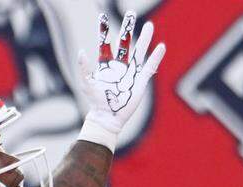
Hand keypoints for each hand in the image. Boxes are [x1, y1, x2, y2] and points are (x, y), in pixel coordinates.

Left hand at [76, 11, 165, 149]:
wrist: (108, 116)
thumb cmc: (96, 101)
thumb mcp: (87, 84)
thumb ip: (84, 68)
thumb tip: (82, 51)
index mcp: (106, 64)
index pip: (105, 43)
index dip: (104, 31)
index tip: (103, 17)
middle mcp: (120, 66)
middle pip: (125, 43)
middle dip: (128, 29)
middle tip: (131, 13)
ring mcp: (131, 72)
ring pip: (139, 51)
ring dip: (144, 39)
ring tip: (149, 25)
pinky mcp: (141, 81)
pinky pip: (150, 67)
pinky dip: (156, 57)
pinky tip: (161, 47)